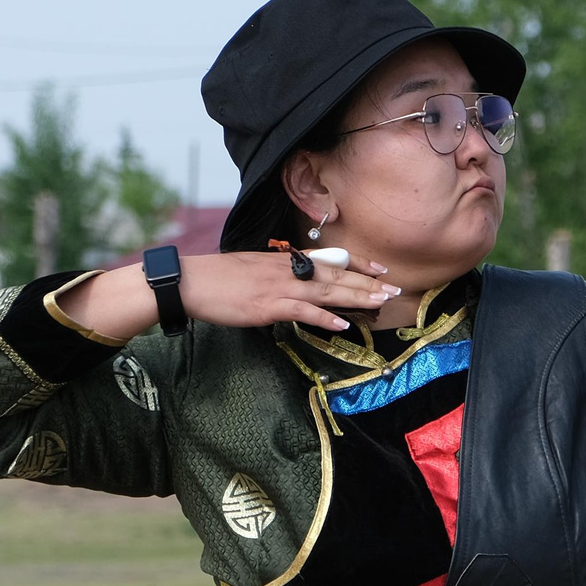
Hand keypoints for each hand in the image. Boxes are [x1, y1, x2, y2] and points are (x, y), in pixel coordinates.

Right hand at [58, 250, 399, 339]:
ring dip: (356, 297)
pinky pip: (301, 311)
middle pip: (335, 275)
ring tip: (381, 302)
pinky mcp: (267, 306)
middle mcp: (286, 270)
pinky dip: (323, 317)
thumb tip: (297, 283)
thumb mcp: (254, 270)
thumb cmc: (219, 279)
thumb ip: (278, 274)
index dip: (357, 264)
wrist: (190, 281)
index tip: (380, 269)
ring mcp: (278, 287)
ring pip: (326, 291)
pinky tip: (342, 324)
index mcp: (283, 261)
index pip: (328, 260)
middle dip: (367, 282)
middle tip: (394, 288)